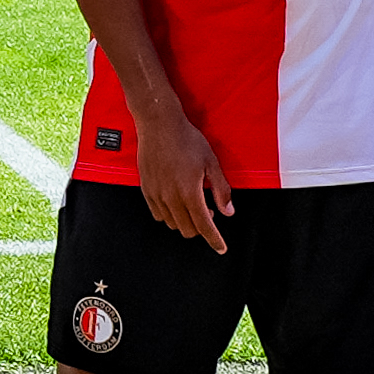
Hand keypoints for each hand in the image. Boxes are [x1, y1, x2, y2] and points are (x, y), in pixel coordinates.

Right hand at [134, 100, 230, 253]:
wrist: (159, 125)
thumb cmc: (187, 140)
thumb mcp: (212, 163)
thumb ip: (221, 189)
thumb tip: (228, 211)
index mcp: (189, 192)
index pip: (204, 226)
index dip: (215, 240)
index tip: (221, 248)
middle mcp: (171, 197)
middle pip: (187, 229)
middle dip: (201, 227)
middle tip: (209, 210)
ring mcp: (156, 195)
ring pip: (172, 223)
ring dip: (185, 220)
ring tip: (192, 203)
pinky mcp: (146, 189)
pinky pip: (158, 214)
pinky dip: (169, 214)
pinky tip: (176, 200)